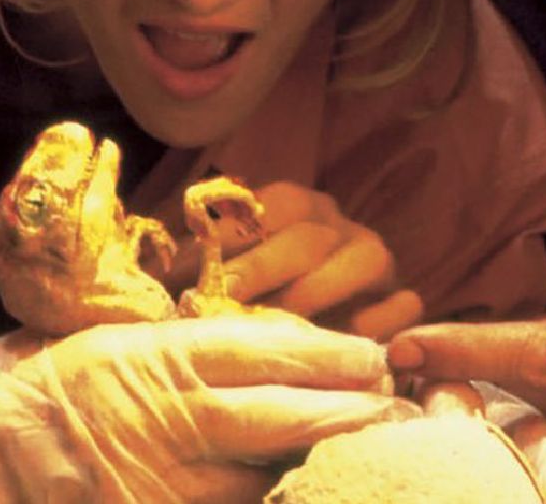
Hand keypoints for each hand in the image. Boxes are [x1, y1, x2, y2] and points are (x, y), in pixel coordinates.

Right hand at [0, 315, 417, 502]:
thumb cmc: (29, 390)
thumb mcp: (105, 341)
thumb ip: (176, 346)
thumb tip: (265, 344)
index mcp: (153, 358)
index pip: (265, 351)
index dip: (329, 356)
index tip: (374, 353)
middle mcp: (165, 423)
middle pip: (285, 418)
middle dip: (350, 412)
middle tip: (398, 405)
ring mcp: (162, 487)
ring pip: (267, 478)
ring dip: (318, 464)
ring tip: (371, 450)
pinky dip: (267, 499)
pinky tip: (306, 491)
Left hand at [169, 181, 424, 339]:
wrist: (312, 328)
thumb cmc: (248, 300)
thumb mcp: (214, 270)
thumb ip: (188, 259)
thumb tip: (139, 259)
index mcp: (294, 206)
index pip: (268, 205)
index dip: (234, 234)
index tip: (195, 271)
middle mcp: (338, 225)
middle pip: (310, 235)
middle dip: (265, 268)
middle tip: (226, 300)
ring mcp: (375, 260)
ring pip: (366, 259)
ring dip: (322, 291)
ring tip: (284, 323)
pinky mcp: (401, 298)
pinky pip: (406, 302)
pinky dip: (383, 320)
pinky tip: (347, 341)